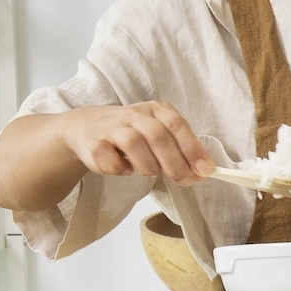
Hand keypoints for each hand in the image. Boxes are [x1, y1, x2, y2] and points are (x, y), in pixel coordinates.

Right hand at [59, 101, 210, 186]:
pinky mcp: (93, 143)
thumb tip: (202, 171)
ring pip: (134, 143)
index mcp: (156, 109)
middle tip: (184, 181)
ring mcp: (112, 127)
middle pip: (158, 136)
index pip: (178, 125)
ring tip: (150, 172)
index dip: (193, 149)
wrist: (86, 126)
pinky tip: (125, 169)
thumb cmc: (132, 131)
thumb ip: (180, 148)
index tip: (204, 170)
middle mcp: (135, 114)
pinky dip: (120, 169)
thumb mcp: (158, 132)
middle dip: (175, 163)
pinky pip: (108, 159)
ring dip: (148, 165)